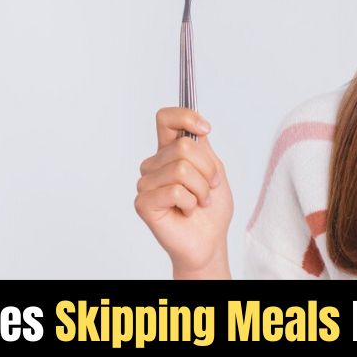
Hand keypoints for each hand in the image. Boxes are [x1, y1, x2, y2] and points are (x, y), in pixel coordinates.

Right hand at [135, 107, 233, 278]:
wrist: (210, 239)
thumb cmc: (211, 208)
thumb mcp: (214, 170)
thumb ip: (201, 148)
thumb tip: (193, 128)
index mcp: (170, 152)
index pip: (166, 119)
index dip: (185, 117)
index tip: (205, 129)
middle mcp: (154, 165)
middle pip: (184, 147)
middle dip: (207, 170)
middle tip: (209, 188)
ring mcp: (146, 183)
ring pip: (181, 170)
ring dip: (201, 189)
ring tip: (198, 202)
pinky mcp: (143, 203)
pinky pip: (174, 191)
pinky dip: (190, 203)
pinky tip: (186, 211)